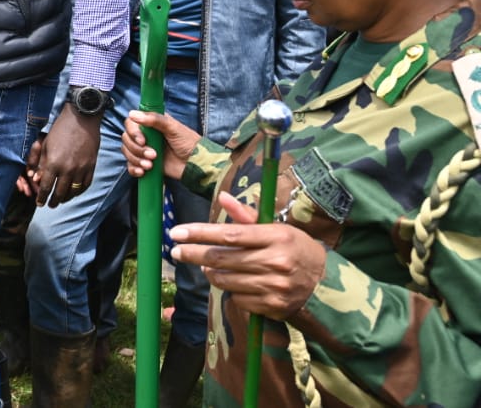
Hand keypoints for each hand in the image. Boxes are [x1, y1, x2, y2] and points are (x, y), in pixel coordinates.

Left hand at [24, 105, 99, 206]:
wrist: (81, 119)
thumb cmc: (59, 130)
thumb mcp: (45, 145)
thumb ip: (40, 163)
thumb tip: (36, 179)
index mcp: (53, 163)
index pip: (46, 187)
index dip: (41, 197)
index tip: (39, 203)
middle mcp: (67, 169)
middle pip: (59, 193)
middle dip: (53, 201)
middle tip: (50, 205)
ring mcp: (81, 169)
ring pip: (73, 191)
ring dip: (66, 198)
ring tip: (61, 200)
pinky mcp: (91, 167)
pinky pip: (85, 185)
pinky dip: (79, 191)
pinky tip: (74, 193)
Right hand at [122, 110, 200, 179]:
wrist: (196, 165)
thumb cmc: (188, 143)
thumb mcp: (173, 128)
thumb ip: (154, 119)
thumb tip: (133, 114)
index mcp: (151, 124)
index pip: (130, 124)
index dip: (133, 132)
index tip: (142, 140)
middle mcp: (145, 136)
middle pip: (126, 139)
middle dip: (137, 149)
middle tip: (152, 155)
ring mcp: (144, 150)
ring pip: (127, 152)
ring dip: (136, 159)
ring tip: (151, 165)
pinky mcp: (145, 164)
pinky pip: (131, 166)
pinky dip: (134, 169)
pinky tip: (143, 171)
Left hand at [171, 191, 326, 319]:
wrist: (327, 286)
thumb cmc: (296, 249)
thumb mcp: (277, 228)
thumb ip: (246, 215)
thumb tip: (222, 197)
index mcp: (276, 237)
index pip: (229, 234)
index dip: (199, 233)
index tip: (177, 232)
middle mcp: (275, 262)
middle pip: (221, 258)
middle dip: (193, 254)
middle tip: (175, 251)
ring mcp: (273, 287)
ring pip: (225, 280)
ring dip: (210, 272)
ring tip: (206, 265)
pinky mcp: (272, 306)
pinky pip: (237, 298)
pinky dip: (230, 289)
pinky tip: (234, 282)